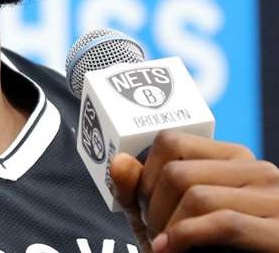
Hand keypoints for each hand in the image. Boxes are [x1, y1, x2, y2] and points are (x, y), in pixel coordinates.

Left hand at [109, 131, 278, 251]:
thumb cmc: (203, 250)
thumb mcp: (163, 219)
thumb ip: (137, 192)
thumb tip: (120, 161)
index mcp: (232, 158)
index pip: (170, 141)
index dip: (145, 175)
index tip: (144, 207)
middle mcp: (258, 170)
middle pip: (177, 172)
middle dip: (153, 208)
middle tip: (154, 234)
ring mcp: (276, 199)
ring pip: (196, 196)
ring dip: (167, 228)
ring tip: (165, 247)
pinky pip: (224, 222)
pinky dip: (186, 238)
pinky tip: (171, 252)